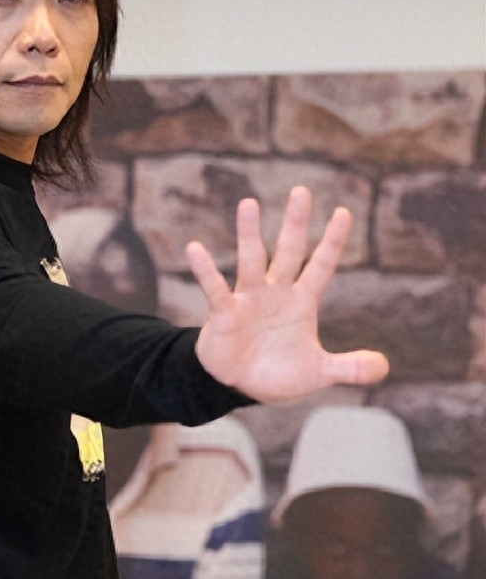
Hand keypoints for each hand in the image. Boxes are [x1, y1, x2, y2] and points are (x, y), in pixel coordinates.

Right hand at [189, 187, 388, 403]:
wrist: (240, 387)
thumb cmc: (279, 374)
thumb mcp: (318, 372)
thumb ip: (349, 367)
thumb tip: (384, 366)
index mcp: (301, 301)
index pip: (320, 265)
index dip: (332, 241)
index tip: (344, 212)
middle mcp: (276, 292)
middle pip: (288, 252)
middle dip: (295, 224)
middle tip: (302, 191)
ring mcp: (248, 299)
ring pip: (251, 260)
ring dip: (249, 234)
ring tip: (249, 203)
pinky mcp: (224, 314)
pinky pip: (215, 289)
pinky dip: (205, 270)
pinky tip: (195, 248)